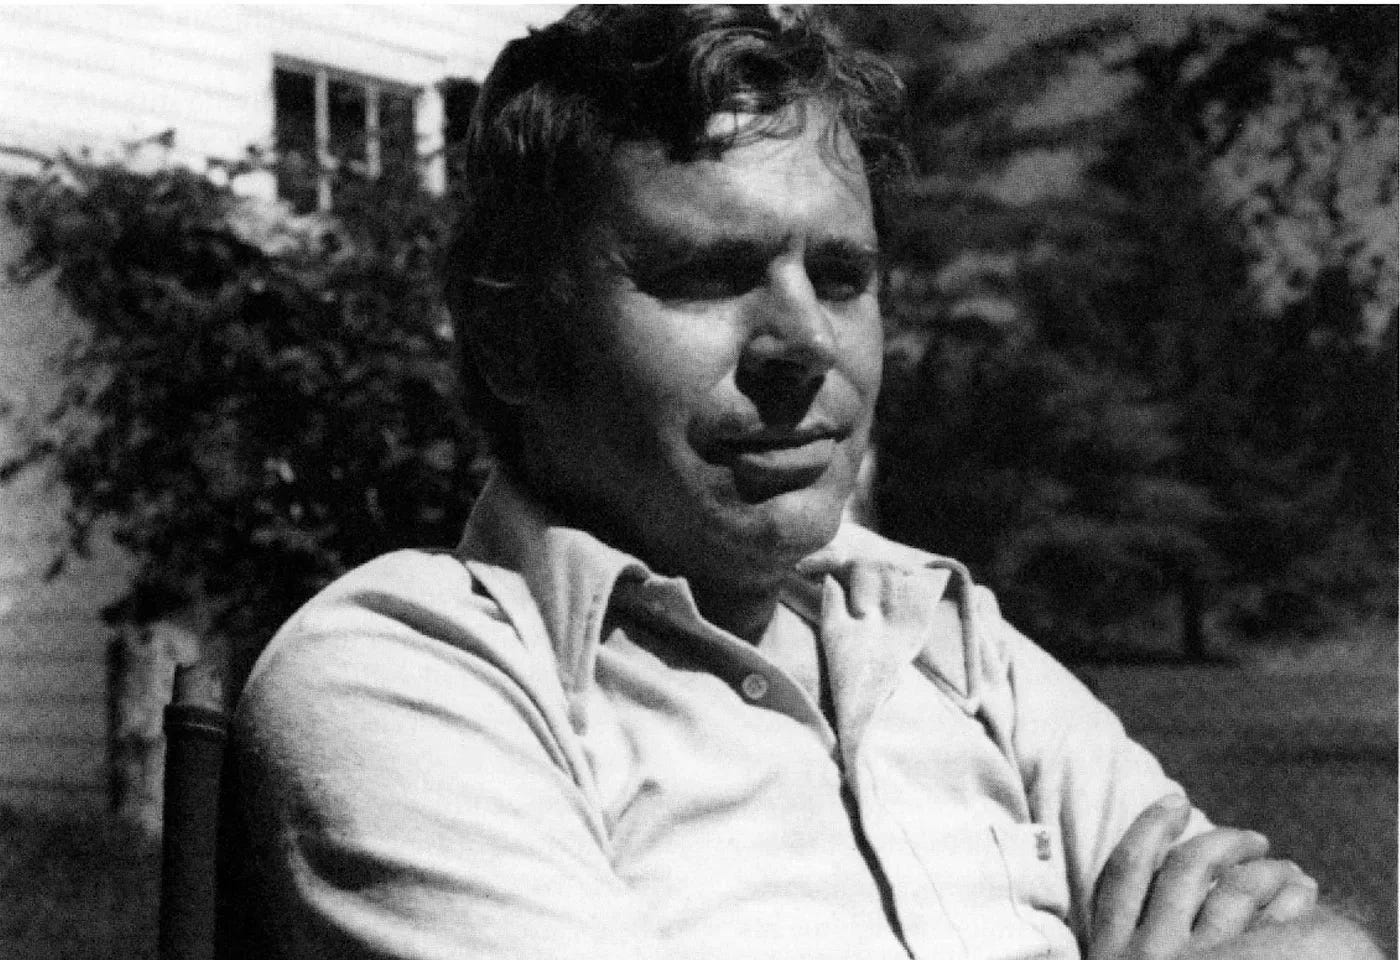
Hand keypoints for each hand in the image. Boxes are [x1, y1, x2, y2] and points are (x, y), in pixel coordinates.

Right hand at [1089, 795, 1319, 959]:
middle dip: (1224, 842)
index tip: (1176, 800)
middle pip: (1187, 870)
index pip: (1126, 869)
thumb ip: (1129, 941)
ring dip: (1267, 870)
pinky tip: (1302, 894)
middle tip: (1254, 840)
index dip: (1150, 825)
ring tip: (1289, 871)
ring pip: (1235, 891)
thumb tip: (1168, 889)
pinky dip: (1290, 901)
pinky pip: (1274, 927)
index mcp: (1110, 950)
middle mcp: (1149, 954)